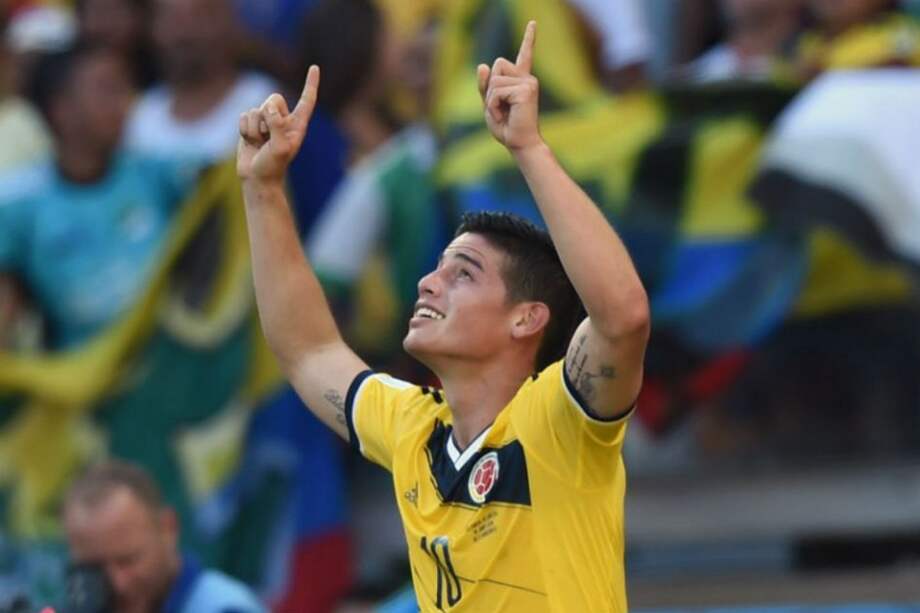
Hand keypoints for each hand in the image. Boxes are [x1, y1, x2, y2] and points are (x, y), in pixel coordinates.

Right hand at [237, 65, 319, 182]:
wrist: (257, 179)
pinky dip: (244, 130)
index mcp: (297, 125)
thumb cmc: (273, 166)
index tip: (314, 67)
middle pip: (273, 98)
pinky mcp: (251, 125)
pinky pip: (243, 116)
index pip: (307, 100)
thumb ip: (278, 125)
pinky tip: (250, 142)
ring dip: (254, 128)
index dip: (310, 84)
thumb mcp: (281, 147)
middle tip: (268, 137)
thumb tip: (269, 107)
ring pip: (256, 109)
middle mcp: (283, 120)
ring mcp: (266, 122)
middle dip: (267, 115)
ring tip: (260, 144)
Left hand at [477, 21, 542, 151]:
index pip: (524, 55)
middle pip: (497, 64)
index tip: (533, 23)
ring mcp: (528, 83)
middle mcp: (527, 78)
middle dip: (490, 86)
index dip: (529, 38)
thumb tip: (483, 65)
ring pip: (494, 79)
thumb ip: (485, 86)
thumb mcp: (490, 104)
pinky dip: (493, 106)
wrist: (520, 144)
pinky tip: (504, 115)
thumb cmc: (507, 127)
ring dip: (491, 99)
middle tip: (500, 107)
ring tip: (502, 113)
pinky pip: (496, 91)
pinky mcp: (525, 90)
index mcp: (521, 80)